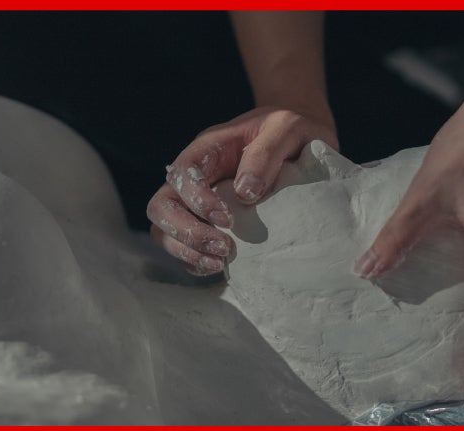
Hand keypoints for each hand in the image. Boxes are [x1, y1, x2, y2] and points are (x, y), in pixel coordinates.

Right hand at [147, 106, 337, 275]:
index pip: (182, 174)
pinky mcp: (206, 224)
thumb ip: (266, 153)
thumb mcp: (287, 129)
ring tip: (220, 263)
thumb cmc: (291, 133)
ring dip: (187, 251)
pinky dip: (194, 262)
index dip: (197, 200)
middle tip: (224, 248)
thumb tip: (245, 192)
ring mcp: (195, 203)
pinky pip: (183, 248)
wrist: (302, 143)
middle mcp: (194, 177)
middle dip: (186, 232)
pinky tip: (219, 268)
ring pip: (164, 231)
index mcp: (208, 149)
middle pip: (161, 206)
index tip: (228, 218)